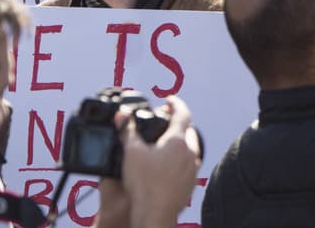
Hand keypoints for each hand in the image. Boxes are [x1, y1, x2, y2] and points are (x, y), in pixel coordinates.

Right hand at [114, 96, 202, 227]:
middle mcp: (190, 152)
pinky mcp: (191, 183)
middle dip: (177, 123)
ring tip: (165, 144)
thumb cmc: (144, 185)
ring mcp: (192, 168)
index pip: (183, 113)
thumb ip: (127, 131)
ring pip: (190, 148)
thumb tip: (122, 115)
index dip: (175, 103)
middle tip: (165, 122)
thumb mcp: (131, 153)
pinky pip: (189, 164)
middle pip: (188, 130)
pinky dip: (180, 159)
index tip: (169, 100)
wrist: (154, 215)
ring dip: (180, 142)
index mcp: (178, 140)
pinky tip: (168, 166)